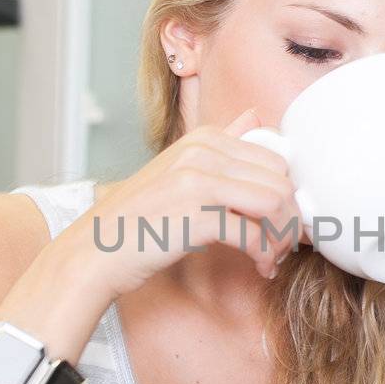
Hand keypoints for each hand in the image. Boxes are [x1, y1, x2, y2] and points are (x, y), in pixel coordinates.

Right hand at [62, 108, 303, 299]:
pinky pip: (255, 234)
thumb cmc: (138, 219)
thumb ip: (221, 143)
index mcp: (204, 138)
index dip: (287, 194)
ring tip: (271, 257)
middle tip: (281, 245)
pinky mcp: (196, 217)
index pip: (276, 158)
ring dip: (282, 237)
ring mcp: (198, 181)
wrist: (93, 251)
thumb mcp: (178, 168)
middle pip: (282, 180)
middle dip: (290, 218)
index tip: (279, 221)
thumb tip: (256, 115)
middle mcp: (203, 152)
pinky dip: (264, 255)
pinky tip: (259, 267)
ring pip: (275, 204)